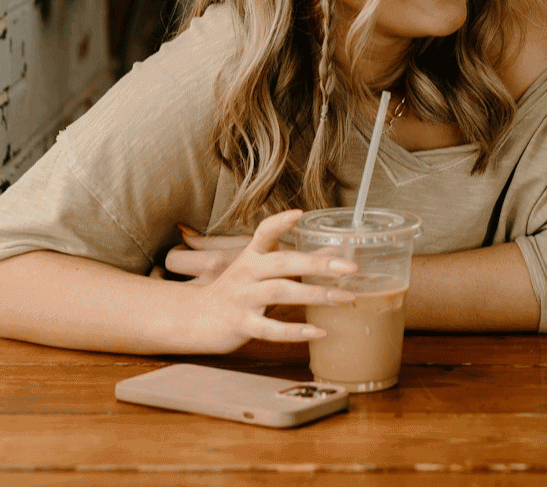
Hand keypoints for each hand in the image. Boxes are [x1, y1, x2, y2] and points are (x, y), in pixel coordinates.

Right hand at [179, 209, 359, 352]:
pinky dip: (295, 331)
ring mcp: (242, 298)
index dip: (280, 223)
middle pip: (283, 263)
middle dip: (317, 264)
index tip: (300, 214)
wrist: (196, 319)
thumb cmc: (239, 291)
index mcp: (251, 256)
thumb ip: (297, 262)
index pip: (264, 233)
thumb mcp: (262, 272)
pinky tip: (319, 332)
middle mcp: (246, 273)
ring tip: (346, 298)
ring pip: (280, 292)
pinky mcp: (241, 324)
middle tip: (350, 268)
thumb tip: (335, 253)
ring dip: (315, 295)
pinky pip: (270, 328)